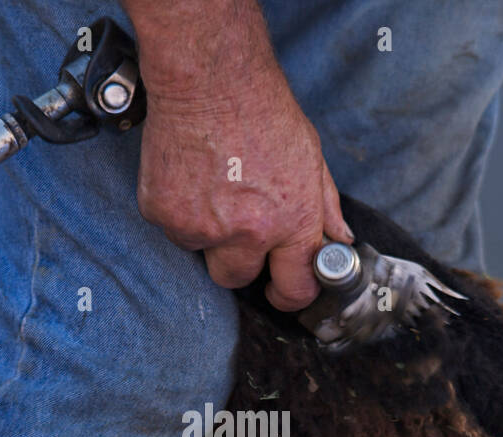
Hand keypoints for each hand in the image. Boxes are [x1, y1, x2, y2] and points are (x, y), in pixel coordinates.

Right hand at [134, 59, 351, 309]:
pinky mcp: (164, 214)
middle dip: (238, 263)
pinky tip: (190, 177)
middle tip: (236, 230)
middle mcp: (247, 231)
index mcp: (290, 220)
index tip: (282, 291)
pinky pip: (172, 230)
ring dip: (205, 232)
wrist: (209, 78)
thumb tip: (338, 239)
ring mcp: (201, 226)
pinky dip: (178, 211)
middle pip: (236, 279)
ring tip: (212, 187)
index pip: (295, 286)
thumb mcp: (310, 156)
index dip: (289, 293)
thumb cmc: (261, 109)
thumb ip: (324, 206)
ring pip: (200, 253)